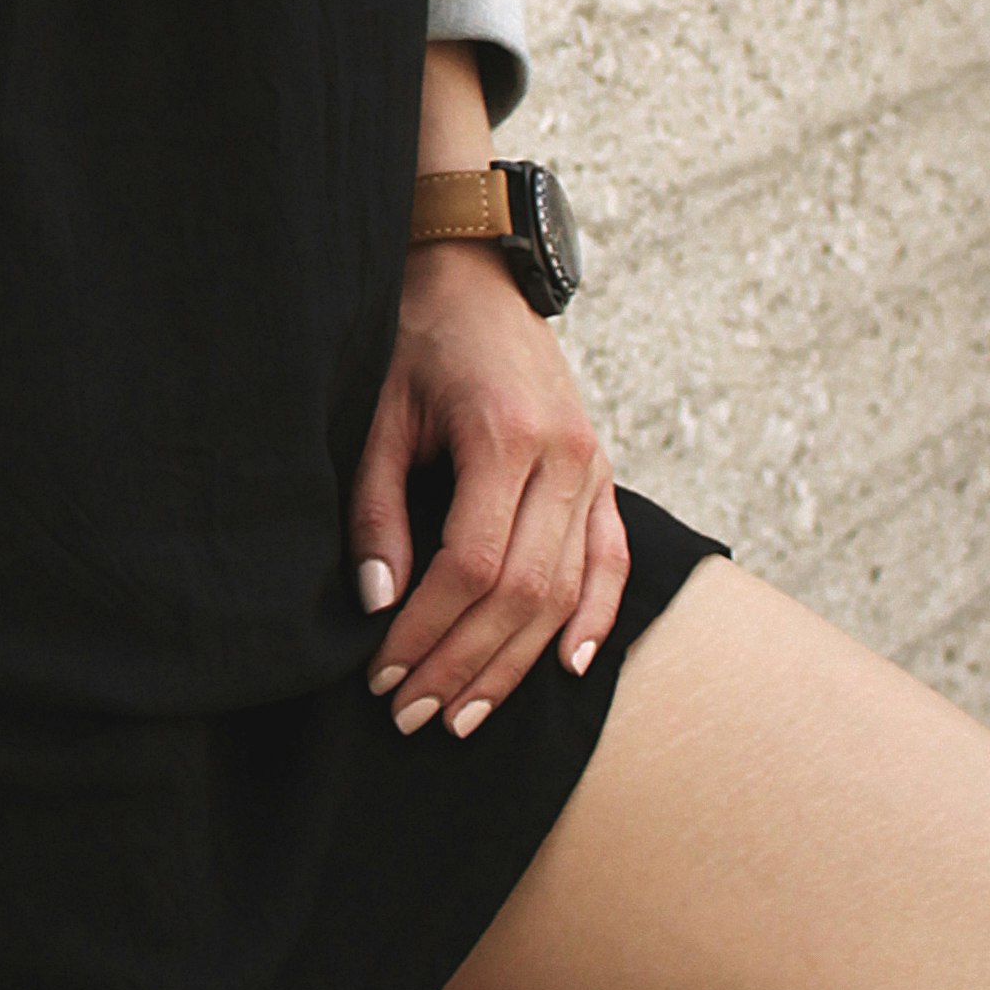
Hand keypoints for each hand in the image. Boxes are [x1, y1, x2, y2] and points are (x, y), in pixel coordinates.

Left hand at [346, 243, 626, 738]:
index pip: (472, 565)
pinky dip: (596, 617)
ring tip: (464, 715)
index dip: (428, 631)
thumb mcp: (379, 416)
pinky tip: (568, 668)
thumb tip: (379, 604)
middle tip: (411, 714)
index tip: (383, 675)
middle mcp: (565, 456)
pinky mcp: (601, 471)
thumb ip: (378, 510)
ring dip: (516, 663)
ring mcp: (593, 465)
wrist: (473, 274)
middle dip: (464, 664)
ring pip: (566, 590)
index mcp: (506, 436)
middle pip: (523, 591)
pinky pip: (611, 558)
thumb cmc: (414, 340)